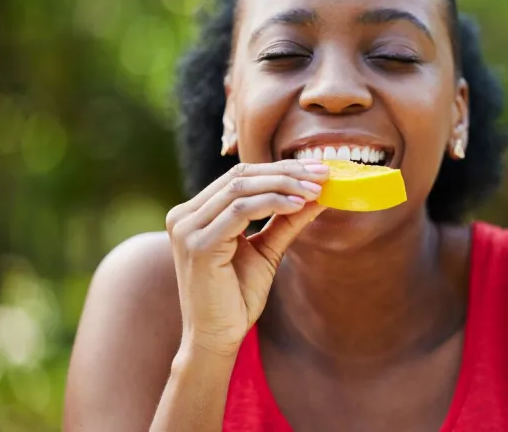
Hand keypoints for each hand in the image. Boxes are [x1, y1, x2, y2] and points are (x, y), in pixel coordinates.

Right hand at [164, 160, 328, 356]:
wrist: (217, 338)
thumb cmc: (237, 296)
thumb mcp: (267, 249)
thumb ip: (287, 219)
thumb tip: (319, 192)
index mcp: (195, 213)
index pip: (240, 176)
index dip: (280, 168)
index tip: (317, 169)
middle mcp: (184, 216)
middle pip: (240, 176)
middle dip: (286, 171)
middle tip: (323, 173)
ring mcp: (187, 229)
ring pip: (241, 188)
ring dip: (284, 184)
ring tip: (316, 189)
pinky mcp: (198, 246)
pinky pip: (239, 211)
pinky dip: (272, 203)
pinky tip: (299, 205)